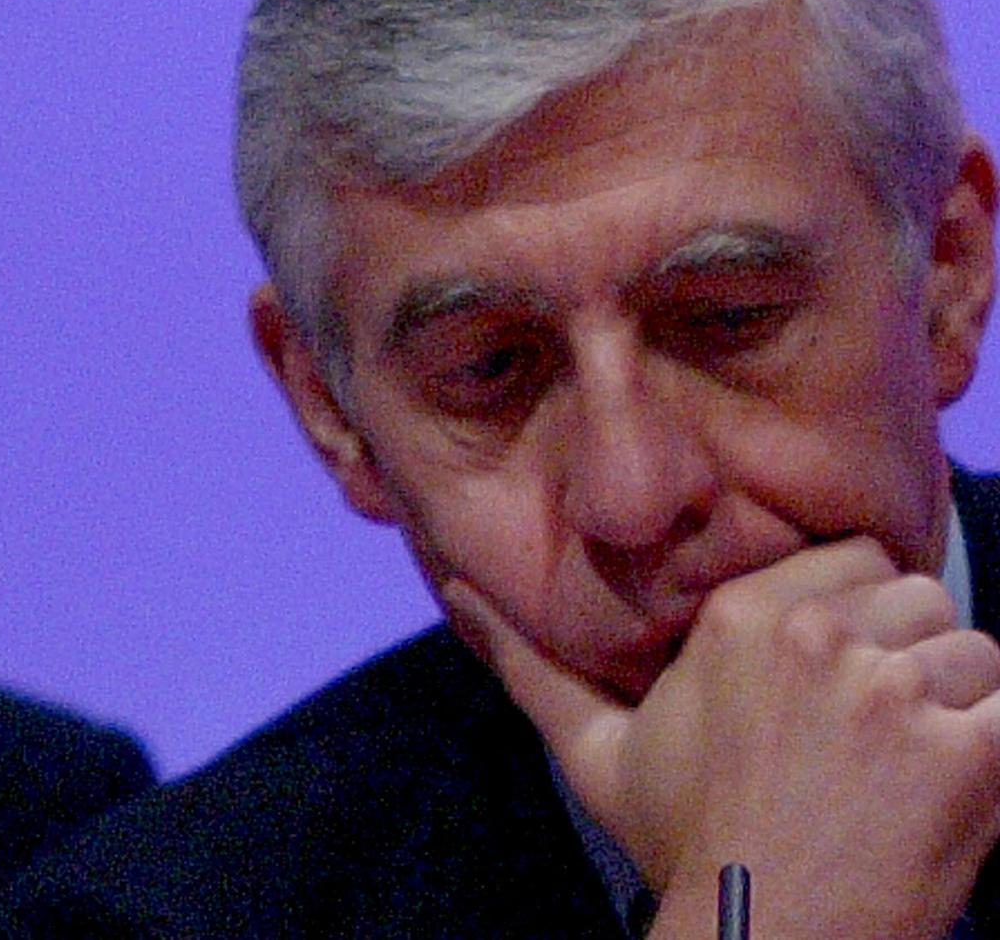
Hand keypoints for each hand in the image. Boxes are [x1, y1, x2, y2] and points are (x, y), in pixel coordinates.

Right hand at [446, 539, 999, 938]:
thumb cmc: (687, 846)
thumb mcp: (597, 750)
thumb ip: (530, 663)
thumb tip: (456, 593)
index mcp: (741, 618)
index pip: (854, 556)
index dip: (854, 616)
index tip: (834, 679)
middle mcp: (818, 637)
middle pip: (919, 597)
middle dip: (909, 656)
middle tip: (871, 734)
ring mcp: (894, 691)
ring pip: (974, 650)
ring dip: (958, 705)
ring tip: (907, 769)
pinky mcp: (968, 749)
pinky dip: (995, 747)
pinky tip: (949, 793)